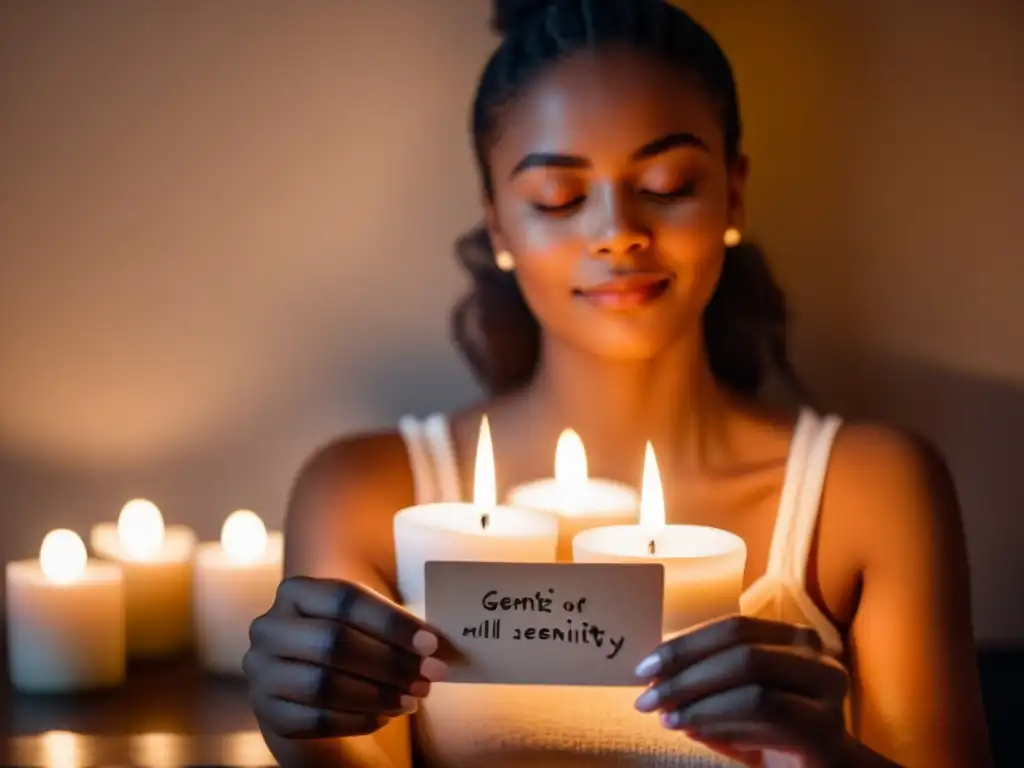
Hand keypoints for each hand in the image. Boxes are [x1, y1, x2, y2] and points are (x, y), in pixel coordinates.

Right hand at [243, 576, 446, 738]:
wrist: (307, 685)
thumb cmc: (349, 643)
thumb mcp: (363, 624)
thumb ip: (394, 628)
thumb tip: (441, 643)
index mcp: (295, 592)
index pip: (345, 599)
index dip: (391, 621)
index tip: (431, 643)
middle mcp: (269, 629)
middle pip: (333, 642)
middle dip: (390, 662)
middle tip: (431, 676)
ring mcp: (262, 672)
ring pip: (323, 685)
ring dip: (378, 694)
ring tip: (414, 699)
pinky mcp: (268, 712)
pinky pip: (316, 720)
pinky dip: (357, 719)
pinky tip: (387, 716)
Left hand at [633, 616, 848, 766]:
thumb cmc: (775, 734)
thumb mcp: (736, 700)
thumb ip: (705, 681)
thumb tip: (656, 675)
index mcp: (794, 639)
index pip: (734, 628)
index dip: (686, 643)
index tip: (646, 666)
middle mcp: (817, 658)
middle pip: (741, 650)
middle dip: (686, 671)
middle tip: (647, 695)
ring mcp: (828, 693)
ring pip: (752, 683)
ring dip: (699, 701)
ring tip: (665, 717)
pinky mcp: (824, 732)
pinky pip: (764, 716)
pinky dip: (721, 722)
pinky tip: (691, 731)